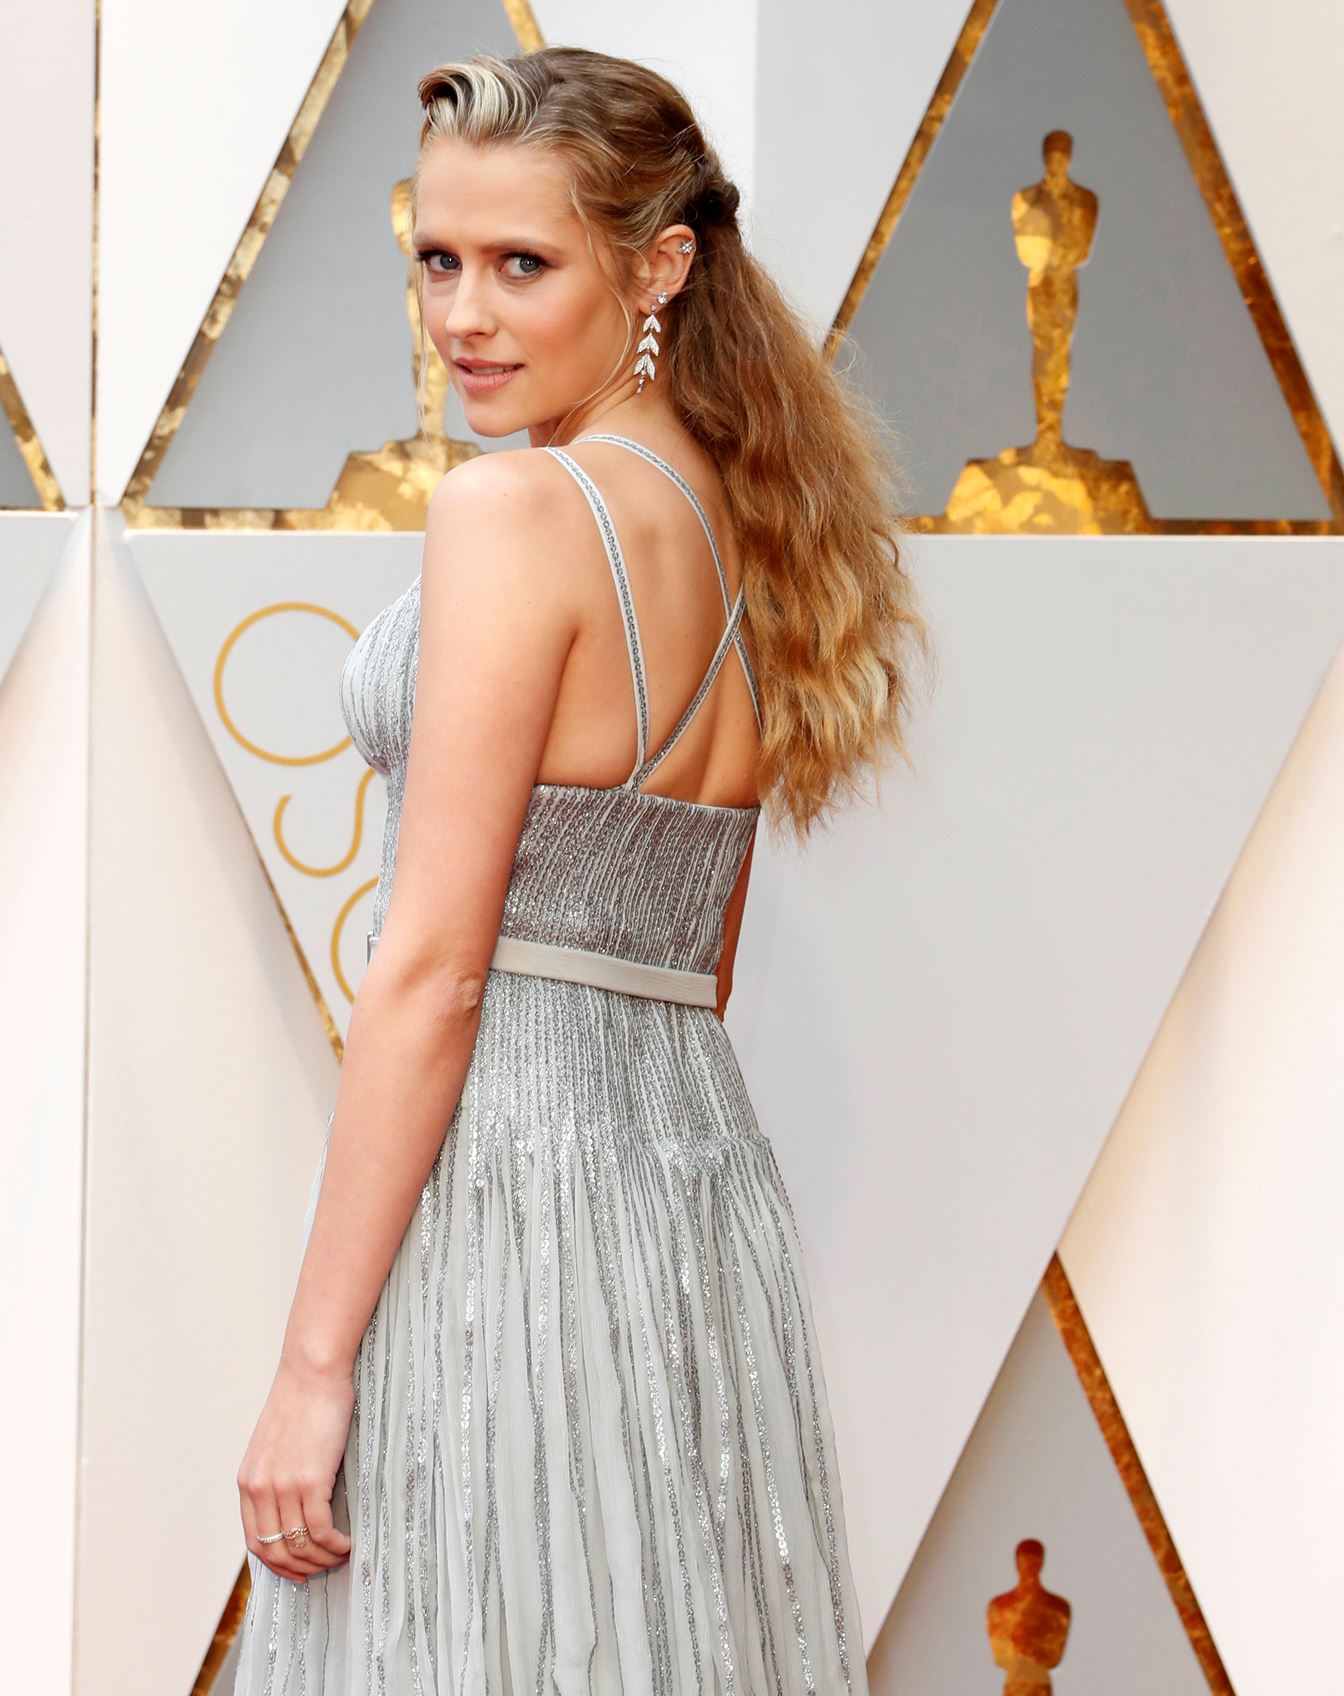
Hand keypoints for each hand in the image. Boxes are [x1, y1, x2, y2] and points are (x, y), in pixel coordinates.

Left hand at [236, 1357, 354, 1582]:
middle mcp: (259, 1489)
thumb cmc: (303, 1401)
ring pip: (299, 1546)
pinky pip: (320, 1531)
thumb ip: (276, 1475)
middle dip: (302, 1569)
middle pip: (275, 1552)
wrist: (312, 1372)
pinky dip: (335, 1545)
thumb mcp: (275, 1443)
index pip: (254, 1543)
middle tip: (326, 1569)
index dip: (277, 1565)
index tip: (299, 1572)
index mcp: (248, 1482)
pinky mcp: (309, 1480)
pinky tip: (348, 1543)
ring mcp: (283, 1487)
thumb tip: (294, 1505)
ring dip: (323, 1560)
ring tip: (342, 1554)